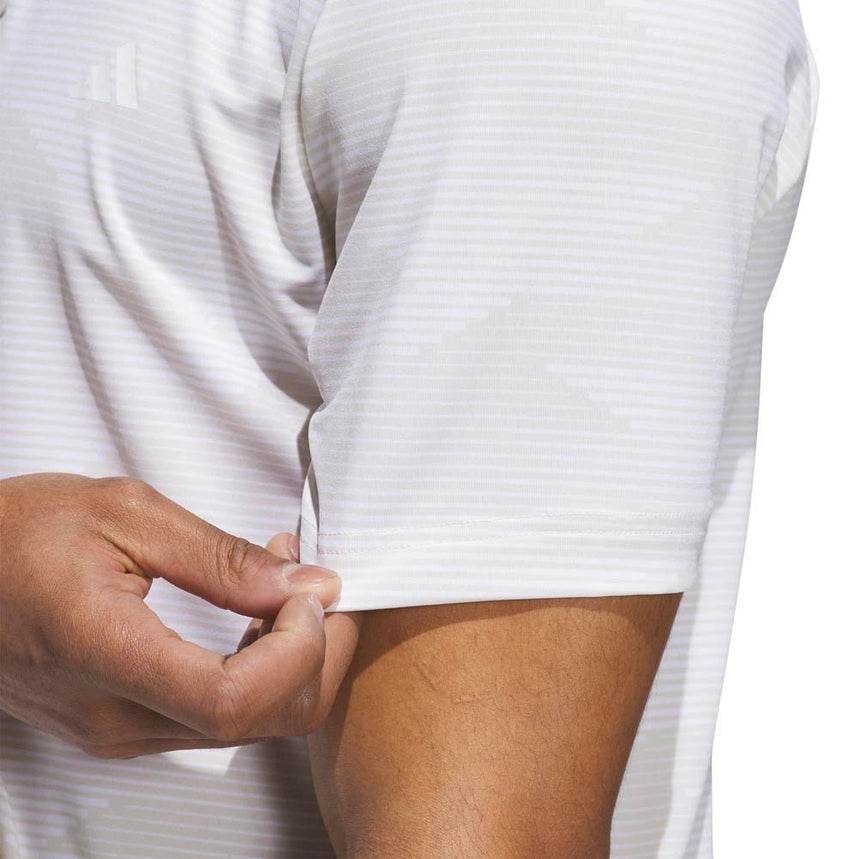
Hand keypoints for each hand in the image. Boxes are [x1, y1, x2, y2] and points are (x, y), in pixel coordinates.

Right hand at [0, 473, 362, 758]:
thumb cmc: (18, 533)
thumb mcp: (127, 515)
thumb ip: (222, 559)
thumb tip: (307, 584)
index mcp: (104, 655)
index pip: (234, 700)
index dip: (297, 650)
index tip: (311, 593)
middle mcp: (114, 717)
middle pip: (259, 721)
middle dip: (318, 654)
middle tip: (323, 585)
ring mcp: (118, 730)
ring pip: (247, 723)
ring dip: (291, 656)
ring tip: (290, 581)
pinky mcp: (124, 723)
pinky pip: (217, 714)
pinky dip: (259, 666)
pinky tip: (258, 610)